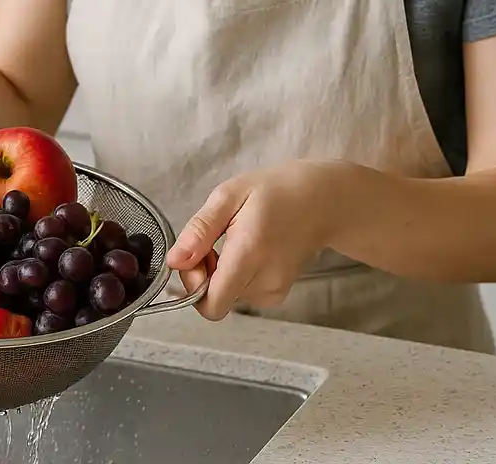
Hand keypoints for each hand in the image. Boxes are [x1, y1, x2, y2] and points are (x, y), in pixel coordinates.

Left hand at [165, 160, 344, 320]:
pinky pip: (240, 295)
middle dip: (204, 276)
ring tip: (234, 242)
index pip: (212, 305)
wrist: (320, 201)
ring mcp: (274, 291)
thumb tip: (174, 262)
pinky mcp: (277, 294)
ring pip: (226, 298)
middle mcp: (265, 281)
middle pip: (215, 301)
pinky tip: (247, 252)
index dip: (193, 285)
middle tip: (214, 243)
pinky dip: (235, 278)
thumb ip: (199, 230)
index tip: (198, 254)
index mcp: (250, 254)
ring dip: (219, 276)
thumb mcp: (228, 195)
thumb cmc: (273, 192)